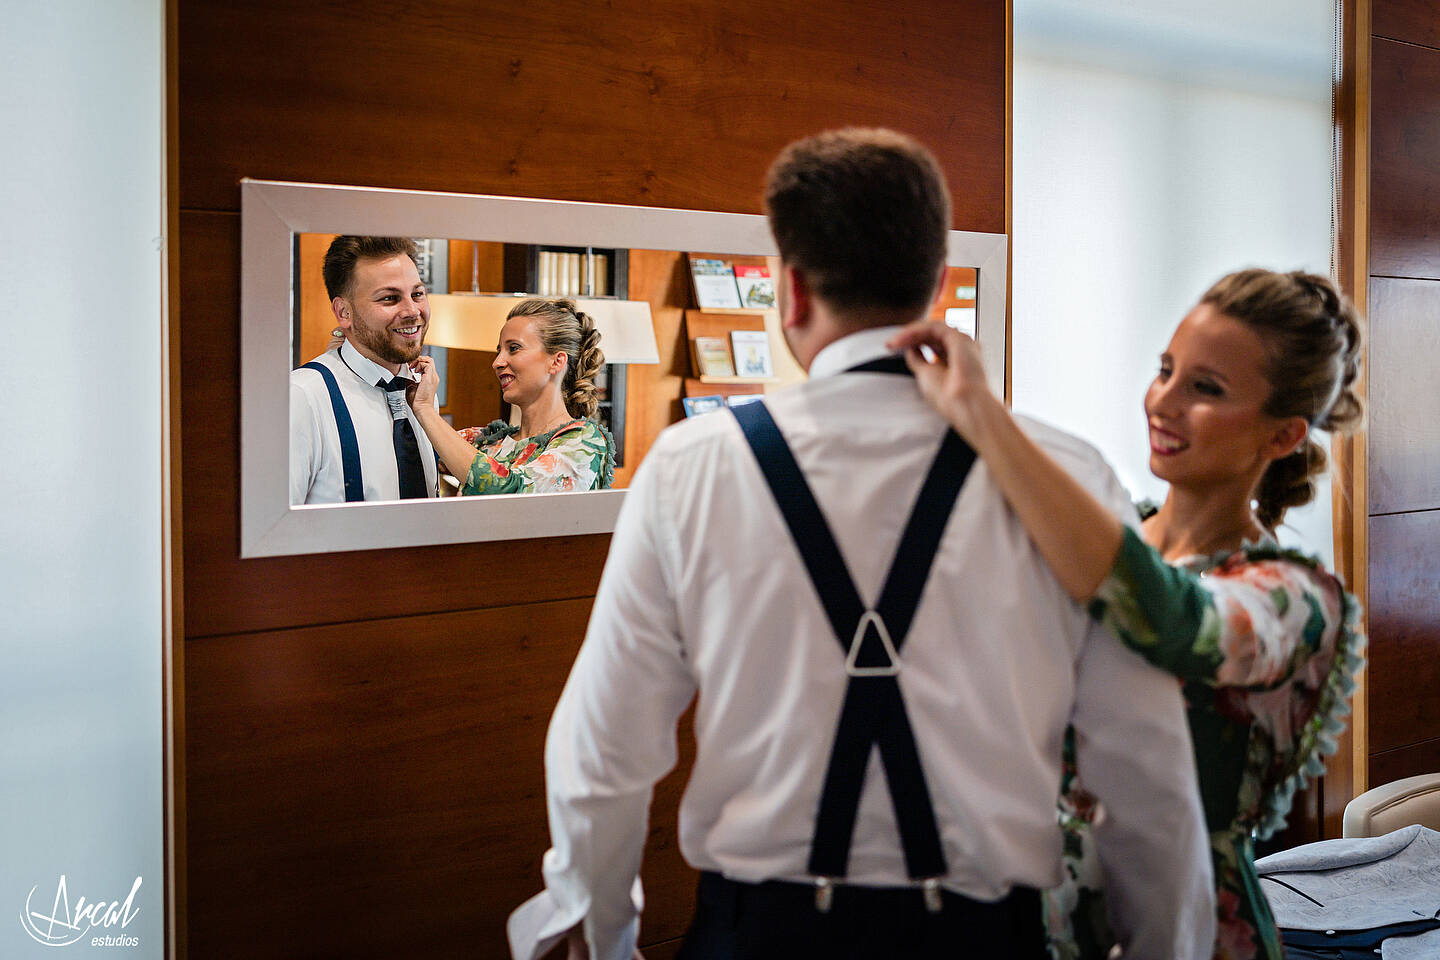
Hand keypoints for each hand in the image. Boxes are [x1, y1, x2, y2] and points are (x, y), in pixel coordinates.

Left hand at [408, 355, 438, 411]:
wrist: (422, 408)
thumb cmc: (418, 402)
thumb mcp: (411, 387)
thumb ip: (410, 380)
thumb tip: (405, 375)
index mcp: (430, 379)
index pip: (427, 365)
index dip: (418, 363)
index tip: (410, 366)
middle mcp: (433, 377)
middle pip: (429, 360)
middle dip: (419, 359)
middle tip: (410, 364)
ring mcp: (433, 377)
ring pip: (429, 360)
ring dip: (419, 361)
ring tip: (412, 366)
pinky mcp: (430, 377)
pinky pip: (426, 364)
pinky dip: (419, 365)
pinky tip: (415, 371)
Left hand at [886, 320, 994, 441]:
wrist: (965, 405)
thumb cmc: (948, 398)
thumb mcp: (926, 376)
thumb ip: (919, 361)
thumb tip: (910, 349)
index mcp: (955, 360)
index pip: (931, 344)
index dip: (911, 343)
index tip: (891, 349)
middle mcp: (960, 349)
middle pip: (930, 335)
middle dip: (907, 337)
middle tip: (889, 345)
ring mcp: (961, 342)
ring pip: (930, 328)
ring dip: (908, 333)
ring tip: (892, 343)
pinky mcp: (958, 337)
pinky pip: (932, 327)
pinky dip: (915, 331)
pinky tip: (901, 339)